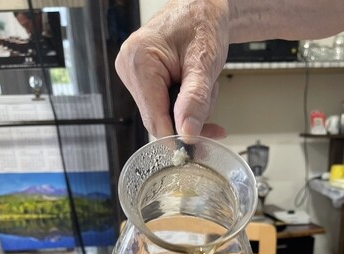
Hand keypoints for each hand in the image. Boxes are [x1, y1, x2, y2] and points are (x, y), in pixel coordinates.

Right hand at [115, 0, 228, 137]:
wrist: (202, 7)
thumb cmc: (202, 24)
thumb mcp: (204, 63)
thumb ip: (195, 100)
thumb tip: (187, 134)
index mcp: (139, 62)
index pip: (154, 118)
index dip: (177, 137)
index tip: (198, 149)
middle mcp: (129, 69)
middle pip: (158, 120)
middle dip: (188, 122)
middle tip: (214, 117)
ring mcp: (133, 75)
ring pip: (163, 116)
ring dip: (189, 112)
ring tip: (205, 88)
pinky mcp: (142, 80)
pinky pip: (163, 107)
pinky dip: (184, 106)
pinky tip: (197, 92)